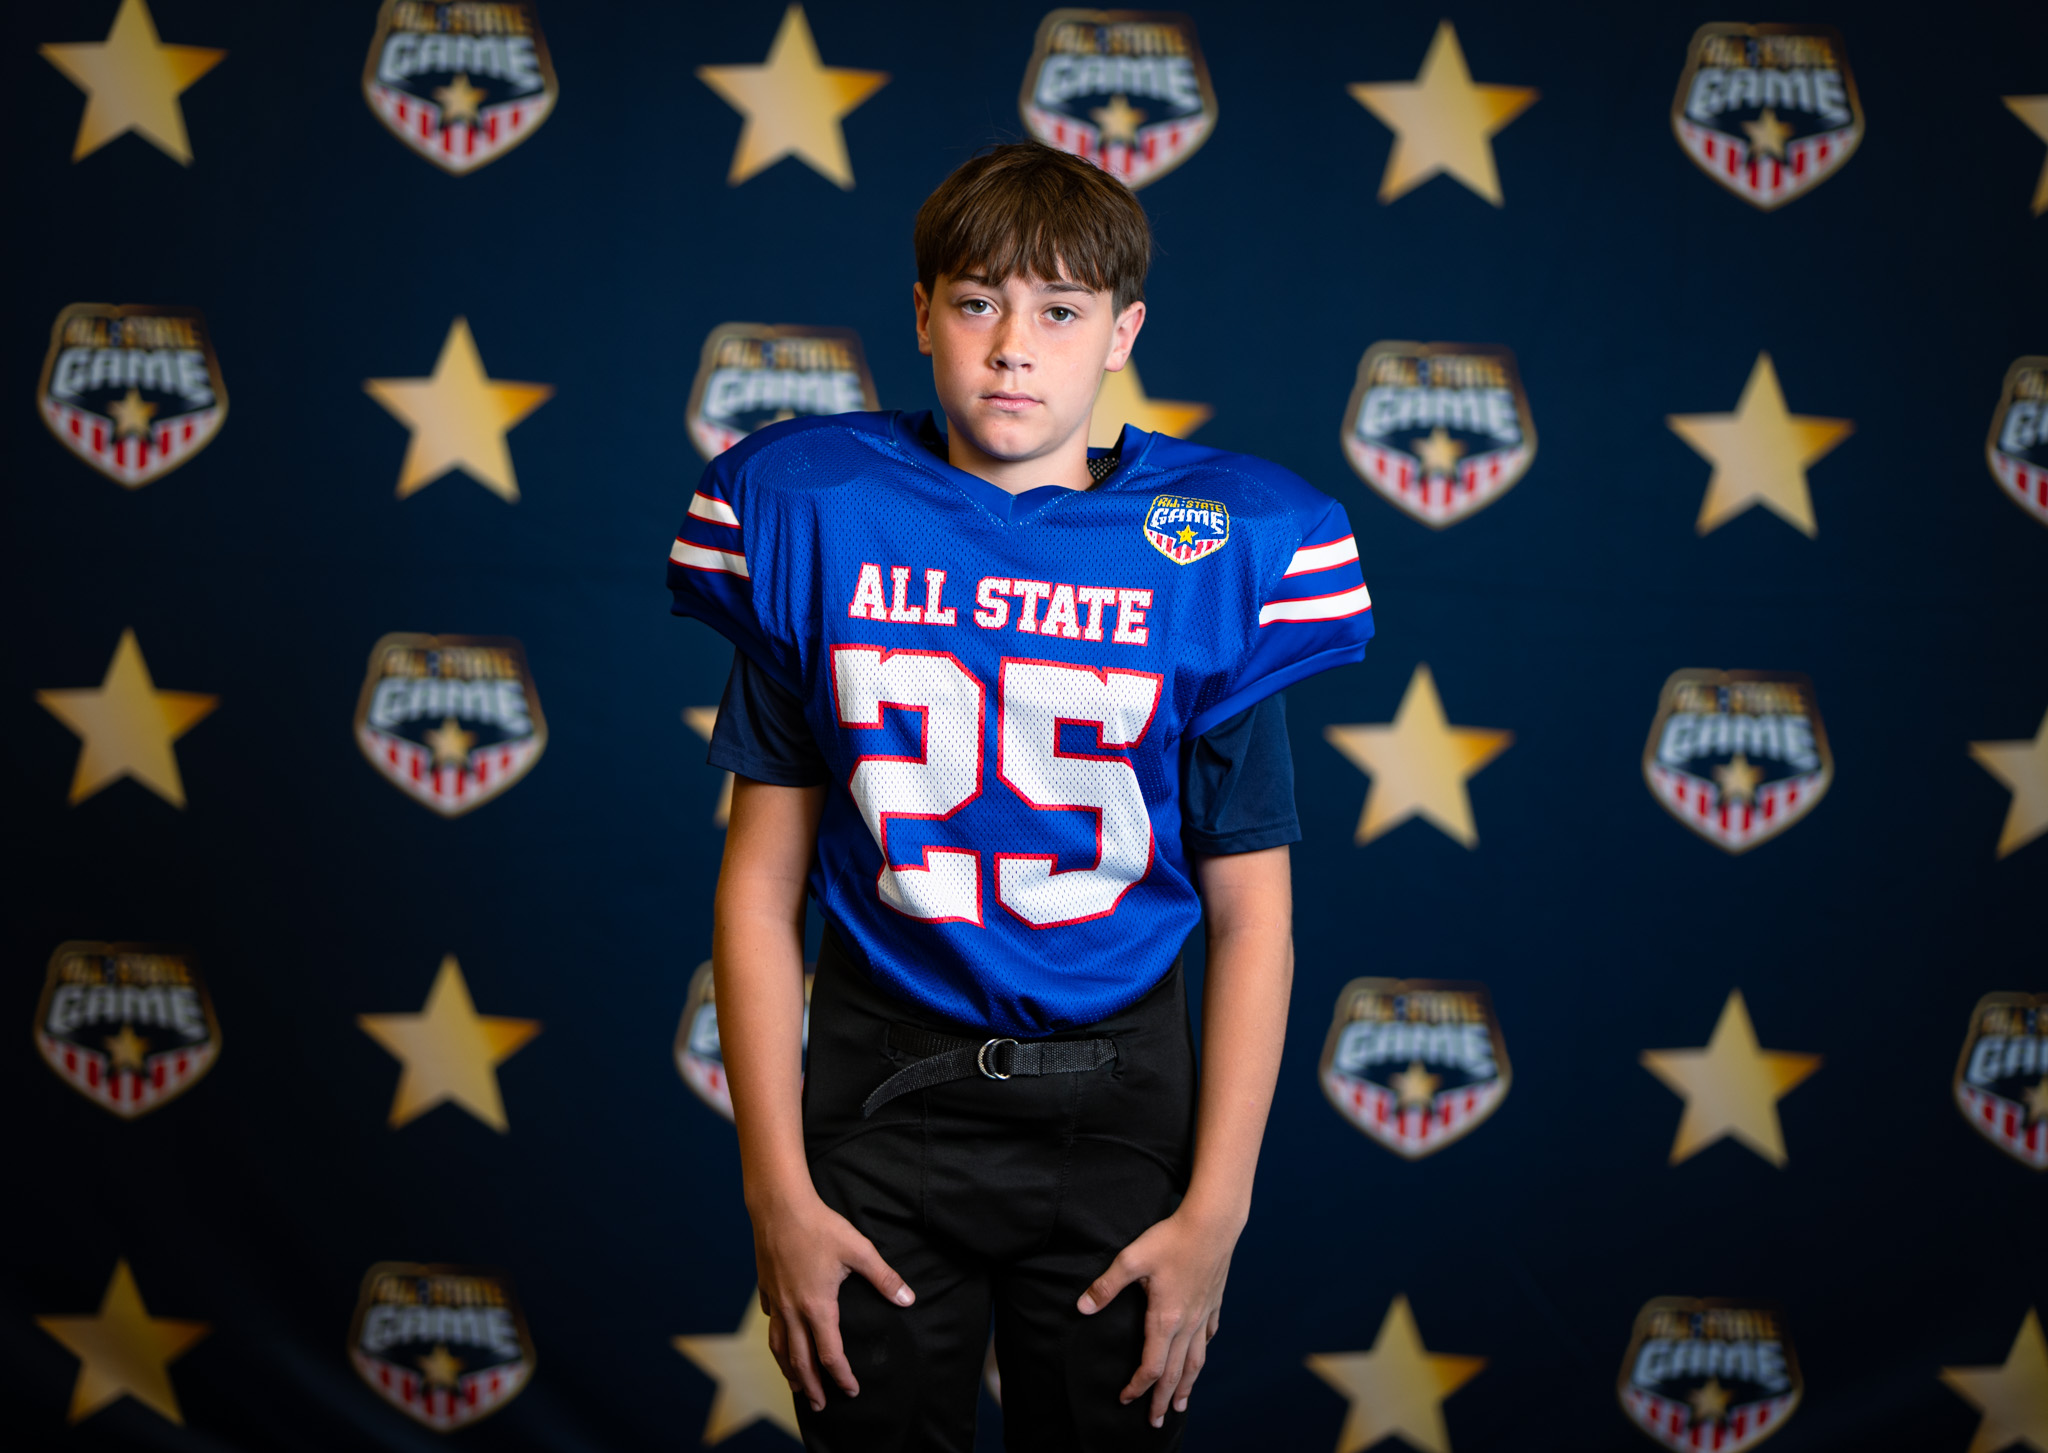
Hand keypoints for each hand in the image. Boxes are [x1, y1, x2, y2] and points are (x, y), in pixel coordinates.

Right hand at [751, 1190, 913, 1410]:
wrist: (779, 1206)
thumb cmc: (820, 1226)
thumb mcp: (859, 1250)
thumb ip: (884, 1277)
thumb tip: (908, 1299)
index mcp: (818, 1306)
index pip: (830, 1354)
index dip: (841, 1376)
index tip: (851, 1390)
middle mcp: (793, 1311)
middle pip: (800, 1361)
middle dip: (812, 1387)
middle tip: (820, 1405)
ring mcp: (776, 1301)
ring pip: (779, 1347)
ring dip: (789, 1370)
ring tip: (796, 1385)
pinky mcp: (766, 1287)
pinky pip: (771, 1321)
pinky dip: (776, 1338)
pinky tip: (781, 1338)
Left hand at [1076, 1207, 1237, 1426]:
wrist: (1213, 1222)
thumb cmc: (1171, 1239)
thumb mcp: (1132, 1259)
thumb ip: (1106, 1286)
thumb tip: (1082, 1308)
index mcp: (1166, 1319)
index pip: (1151, 1366)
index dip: (1137, 1386)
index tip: (1125, 1398)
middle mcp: (1188, 1324)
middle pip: (1175, 1373)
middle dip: (1163, 1400)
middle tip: (1156, 1422)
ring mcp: (1204, 1314)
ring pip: (1196, 1361)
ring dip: (1187, 1385)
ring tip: (1181, 1404)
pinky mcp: (1214, 1301)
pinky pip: (1208, 1336)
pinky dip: (1202, 1352)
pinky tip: (1200, 1354)